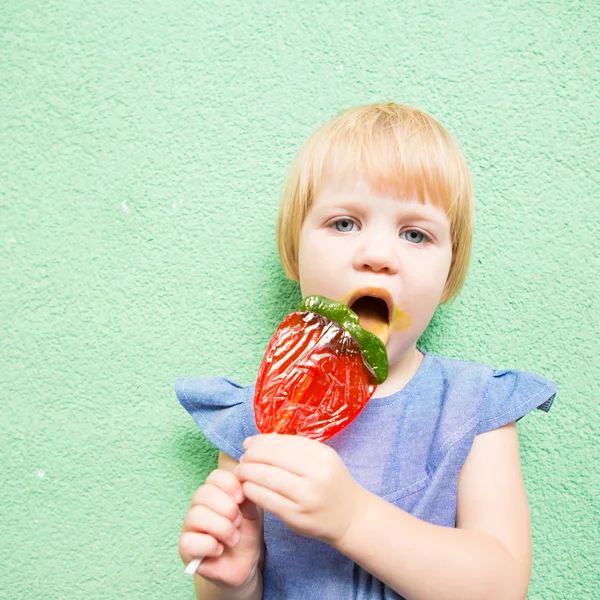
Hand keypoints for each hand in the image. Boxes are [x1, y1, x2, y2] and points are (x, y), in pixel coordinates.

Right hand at [178, 469, 262, 587]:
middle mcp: (198, 506)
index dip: (229, 484)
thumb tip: (242, 481)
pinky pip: (190, 541)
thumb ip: (247, 494)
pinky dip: (211, 545)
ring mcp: (189, 527)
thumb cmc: (246, 533)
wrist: (244, 564)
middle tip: (238, 522)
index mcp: (214, 493)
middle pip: (203, 493)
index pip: (214, 476)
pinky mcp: (185, 549)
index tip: (241, 498)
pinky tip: (220, 549)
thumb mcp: (252, 511)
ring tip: (233, 538)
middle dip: (227, 508)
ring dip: (222, 528)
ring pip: (196, 515)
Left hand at [235, 434, 368, 547]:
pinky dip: (251, 490)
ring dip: (247, 472)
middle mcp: (316, 475)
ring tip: (242, 472)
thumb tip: (258, 441)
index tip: (248, 443)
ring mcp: (306, 497)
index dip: (260, 441)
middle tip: (243, 458)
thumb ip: (296, 449)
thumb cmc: (332, 483)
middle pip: (272, 458)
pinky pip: (266, 499)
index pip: (283, 442)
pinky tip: (248, 487)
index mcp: (322, 456)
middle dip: (251, 456)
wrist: (351, 517)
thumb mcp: (323, 459)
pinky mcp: (296, 517)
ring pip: (266, 478)